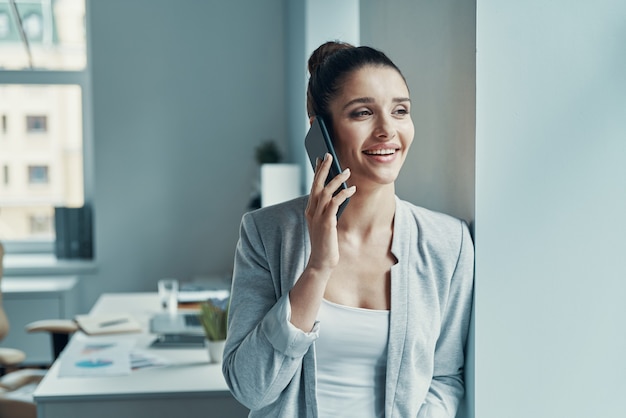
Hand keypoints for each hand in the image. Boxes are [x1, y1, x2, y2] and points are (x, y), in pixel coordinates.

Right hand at [305, 153, 355, 271]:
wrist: (321, 263)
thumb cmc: (325, 244)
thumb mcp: (325, 224)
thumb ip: (328, 210)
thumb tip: (338, 196)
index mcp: (310, 210)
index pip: (313, 186)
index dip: (317, 172)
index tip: (321, 159)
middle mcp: (312, 211)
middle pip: (316, 185)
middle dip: (323, 169)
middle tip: (329, 155)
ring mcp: (318, 217)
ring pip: (325, 192)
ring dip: (336, 179)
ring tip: (347, 171)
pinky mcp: (327, 223)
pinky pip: (334, 204)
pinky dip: (343, 194)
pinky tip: (352, 189)